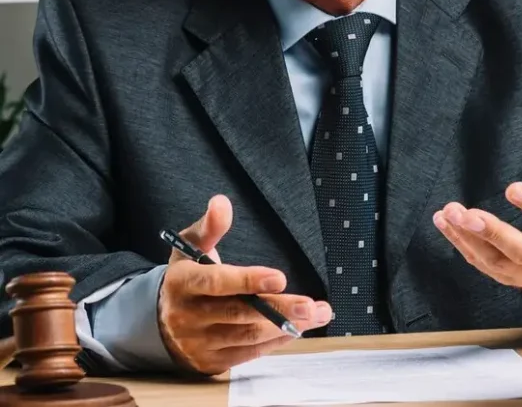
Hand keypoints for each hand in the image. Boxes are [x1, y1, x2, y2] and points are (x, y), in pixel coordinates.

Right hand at [157, 195, 332, 374]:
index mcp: (182, 283)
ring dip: (286, 326)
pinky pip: (249, 353)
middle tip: (311, 305)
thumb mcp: (190, 248)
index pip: (216, 282)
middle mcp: (188, 316)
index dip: (248, 281)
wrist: (159, 322)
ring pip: (248, 336)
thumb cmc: (187, 277)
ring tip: (317, 314)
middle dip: (279, 309)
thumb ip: (209, 226)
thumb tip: (221, 202)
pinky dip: (276, 341)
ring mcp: (199, 343)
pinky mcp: (211, 362)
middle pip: (238, 313)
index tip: (280, 278)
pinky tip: (298, 328)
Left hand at [432, 117, 521, 295]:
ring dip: (467, 238)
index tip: (513, 189)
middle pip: (519, 250)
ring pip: (494, 260)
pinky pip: (483, 262)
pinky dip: (463, 244)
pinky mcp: (511, 276)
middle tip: (464, 213)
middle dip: (491, 232)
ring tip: (448, 213)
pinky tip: (446, 224)